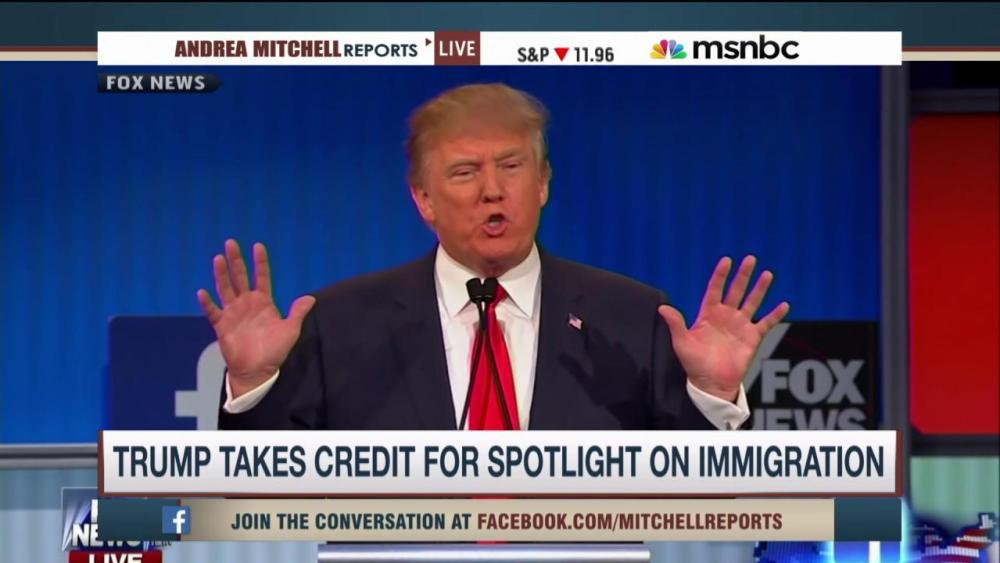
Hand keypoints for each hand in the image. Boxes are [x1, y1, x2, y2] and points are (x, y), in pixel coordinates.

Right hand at [197, 240, 315, 397]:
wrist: (258, 370)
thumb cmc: (274, 351)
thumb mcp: (290, 330)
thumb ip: (297, 312)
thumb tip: (311, 298)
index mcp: (263, 302)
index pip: (262, 277)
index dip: (260, 262)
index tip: (258, 246)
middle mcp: (246, 303)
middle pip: (240, 277)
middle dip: (236, 260)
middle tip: (231, 242)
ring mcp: (233, 313)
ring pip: (225, 289)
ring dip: (221, 274)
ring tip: (218, 259)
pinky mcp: (221, 325)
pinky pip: (213, 312)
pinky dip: (207, 303)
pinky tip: (203, 292)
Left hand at [658, 256, 788, 401]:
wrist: (711, 384)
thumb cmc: (694, 364)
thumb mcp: (682, 343)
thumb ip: (676, 324)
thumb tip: (663, 308)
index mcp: (708, 315)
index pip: (715, 290)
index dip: (720, 275)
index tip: (727, 260)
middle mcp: (726, 316)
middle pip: (736, 291)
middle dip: (743, 275)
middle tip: (750, 259)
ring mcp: (740, 326)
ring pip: (752, 302)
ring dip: (760, 289)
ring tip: (767, 274)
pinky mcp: (752, 338)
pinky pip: (766, 323)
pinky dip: (775, 315)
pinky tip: (784, 305)